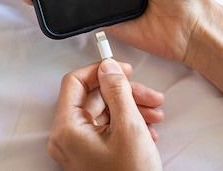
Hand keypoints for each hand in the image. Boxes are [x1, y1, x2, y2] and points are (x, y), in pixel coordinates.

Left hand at [48, 59, 162, 170]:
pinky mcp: (90, 155)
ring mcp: (77, 148)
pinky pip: (105, 130)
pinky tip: (148, 130)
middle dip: (125, 94)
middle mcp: (66, 138)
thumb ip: (117, 91)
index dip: (99, 71)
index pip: (73, 83)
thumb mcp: (128, 126)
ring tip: (156, 115)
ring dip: (131, 109)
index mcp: (67, 129)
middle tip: (150, 97)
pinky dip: (127, 125)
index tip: (121, 68)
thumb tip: (108, 67)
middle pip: (92, 99)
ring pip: (103, 114)